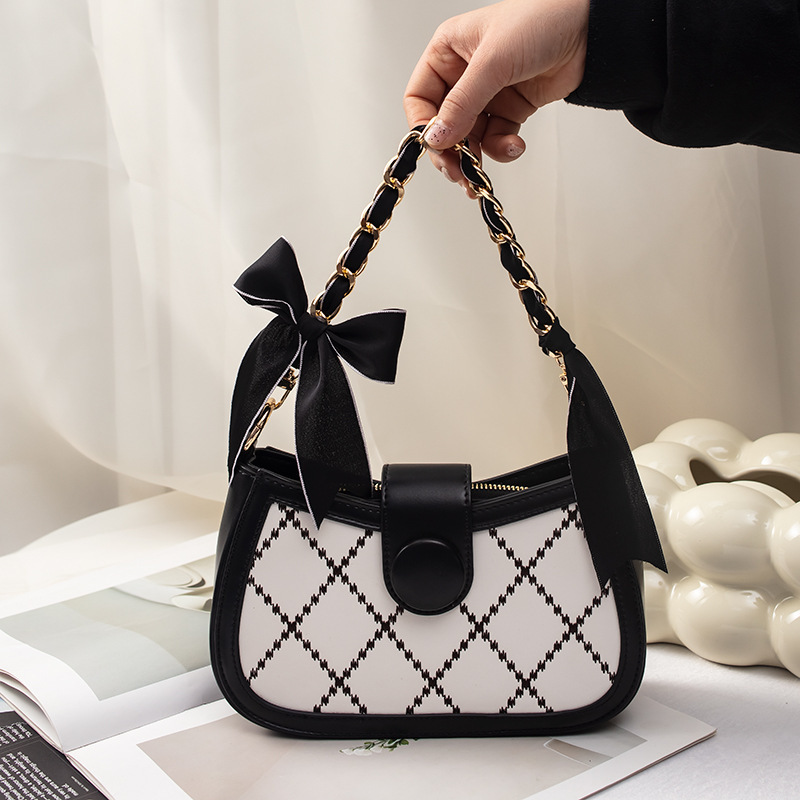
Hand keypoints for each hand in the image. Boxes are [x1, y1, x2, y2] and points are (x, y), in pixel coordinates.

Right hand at [404, 0, 588, 188]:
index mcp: (448, 52)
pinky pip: (496, 138)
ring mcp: (488, 93)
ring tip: (482, 172)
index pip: (420, 97)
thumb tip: (436, 137)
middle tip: (457, 171)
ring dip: (476, 156)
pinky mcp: (511, 108)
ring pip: (469, 137)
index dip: (423, 125)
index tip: (434, 147)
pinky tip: (514, 145)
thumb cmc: (541, 21)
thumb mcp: (493, 62)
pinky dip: (502, 148)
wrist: (590, 30)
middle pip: (443, 124)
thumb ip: (462, 104)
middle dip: (450, 151)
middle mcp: (464, 74)